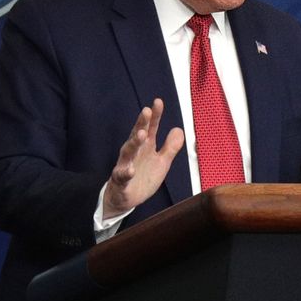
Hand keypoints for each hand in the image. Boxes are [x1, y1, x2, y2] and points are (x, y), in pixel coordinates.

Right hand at [102, 99, 184, 216]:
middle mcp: (134, 153)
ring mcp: (125, 166)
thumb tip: (179, 129)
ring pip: (128, 153)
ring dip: (134, 143)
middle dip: (141, 123)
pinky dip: (125, 173)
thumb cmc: (142, 177)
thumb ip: (170, 147)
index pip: (150, 128)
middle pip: (137, 135)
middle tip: (146, 111)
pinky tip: (130, 170)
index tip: (158, 102)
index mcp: (145, 147)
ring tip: (142, 134)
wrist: (124, 199)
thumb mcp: (162, 162)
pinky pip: (122, 176)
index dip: (154, 116)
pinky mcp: (121, 182)